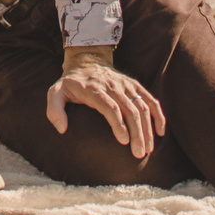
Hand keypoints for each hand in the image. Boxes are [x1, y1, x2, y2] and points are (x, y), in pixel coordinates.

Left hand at [45, 55, 164, 159]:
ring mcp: (125, 85)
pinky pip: (150, 99)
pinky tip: (161, 132)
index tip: (124, 141)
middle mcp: (112, 86)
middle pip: (130, 109)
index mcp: (94, 89)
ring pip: (142, 106)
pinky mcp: (134, 85)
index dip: (118, 123)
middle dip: (137, 133)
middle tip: (139, 153)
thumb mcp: (55, 92)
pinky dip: (158, 115)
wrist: (86, 61)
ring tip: (148, 149)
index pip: (110, 106)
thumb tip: (61, 129)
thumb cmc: (70, 83)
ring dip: (148, 128)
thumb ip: (54, 109)